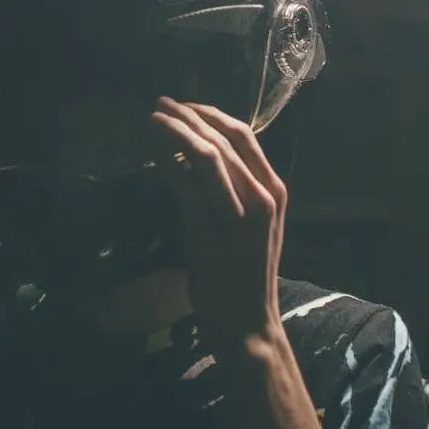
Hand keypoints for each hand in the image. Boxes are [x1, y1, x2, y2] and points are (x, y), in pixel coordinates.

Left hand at [149, 98, 287, 351]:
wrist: (248, 325)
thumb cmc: (245, 275)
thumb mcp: (252, 225)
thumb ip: (236, 191)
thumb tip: (200, 154)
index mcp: (275, 192)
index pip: (245, 136)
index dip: (211, 114)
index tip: (185, 106)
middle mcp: (263, 199)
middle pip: (223, 140)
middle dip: (189, 116)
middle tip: (162, 103)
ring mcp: (238, 218)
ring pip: (207, 157)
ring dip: (176, 131)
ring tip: (153, 118)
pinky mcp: (210, 235)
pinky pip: (186, 187)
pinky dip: (168, 161)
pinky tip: (154, 148)